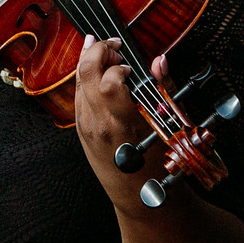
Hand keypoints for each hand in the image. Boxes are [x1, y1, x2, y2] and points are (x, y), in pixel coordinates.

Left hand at [71, 35, 155, 195]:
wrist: (137, 197)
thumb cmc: (156, 167)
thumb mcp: (165, 128)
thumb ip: (162, 89)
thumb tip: (159, 60)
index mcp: (122, 124)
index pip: (110, 80)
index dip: (120, 64)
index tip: (131, 66)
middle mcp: (98, 124)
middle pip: (85, 72)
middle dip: (98, 49)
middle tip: (114, 45)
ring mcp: (85, 126)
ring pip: (77, 81)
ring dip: (89, 60)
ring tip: (105, 50)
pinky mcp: (80, 129)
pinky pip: (78, 94)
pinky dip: (86, 77)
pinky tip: (96, 70)